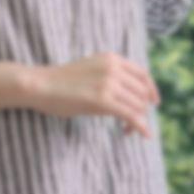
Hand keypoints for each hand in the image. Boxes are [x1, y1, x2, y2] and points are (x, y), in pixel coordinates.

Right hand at [22, 53, 160, 137]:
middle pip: (142, 92)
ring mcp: (109, 84)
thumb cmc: (61, 81)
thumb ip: (109, 74)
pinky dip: (140, 127)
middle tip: (132, 123)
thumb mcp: (91, 68)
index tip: (154, 103)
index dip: (151, 90)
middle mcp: (114, 68)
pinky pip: (131, 116)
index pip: (143, 74)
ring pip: (137, 105)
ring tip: (125, 130)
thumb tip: (127, 91)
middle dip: (142, 109)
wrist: (40, 85)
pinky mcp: (103, 101)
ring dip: (137, 120)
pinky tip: (143, 135)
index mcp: (112, 59)